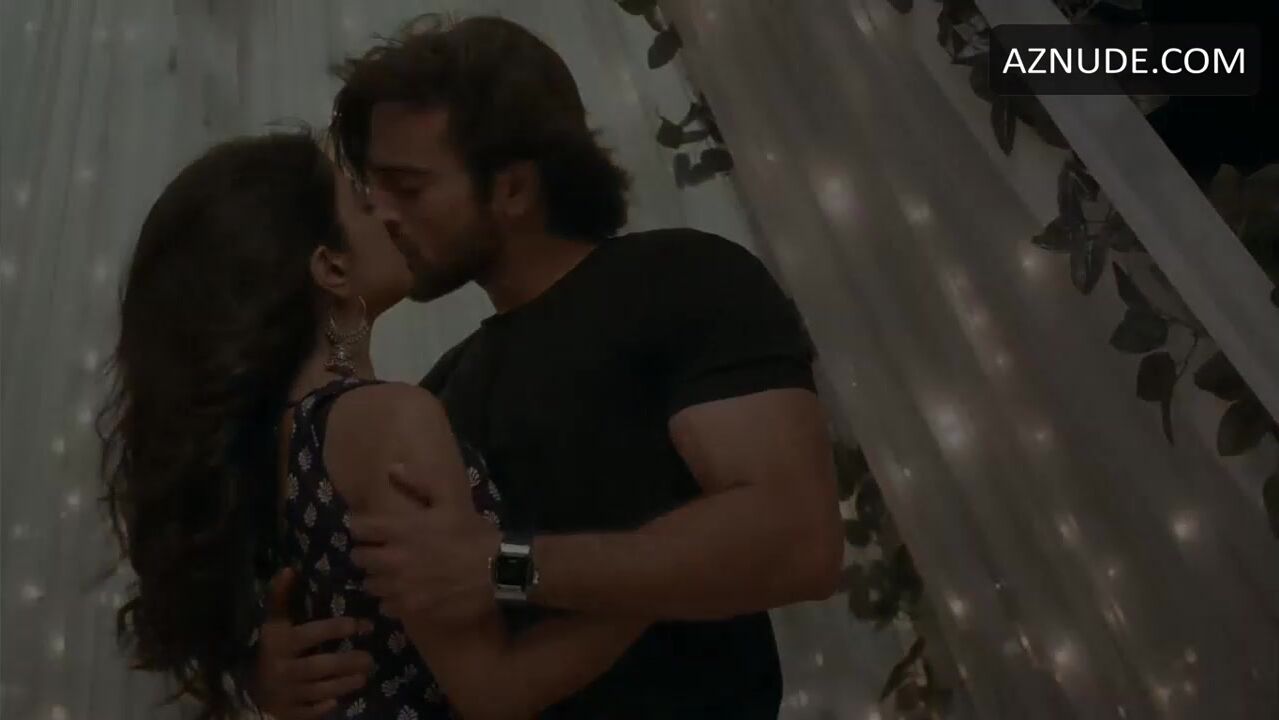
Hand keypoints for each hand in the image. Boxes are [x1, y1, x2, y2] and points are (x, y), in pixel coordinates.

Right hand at [252, 568, 373, 719]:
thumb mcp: (275, 624)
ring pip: (319, 689)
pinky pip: (312, 711)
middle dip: (346, 661)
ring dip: (345, 683)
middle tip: (370, 658)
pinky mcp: (290, 712)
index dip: (335, 629)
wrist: (253, 691)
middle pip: (318, 666)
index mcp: (279, 643)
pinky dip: (325, 706)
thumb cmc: (274, 650)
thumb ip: (281, 598)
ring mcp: (286, 693)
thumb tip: (289, 569)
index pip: (309, 635)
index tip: (360, 624)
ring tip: (365, 674)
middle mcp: (281, 669)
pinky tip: (340, 700)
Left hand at [350, 464, 500, 623]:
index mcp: (401, 529)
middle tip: (379, 551)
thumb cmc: (473, 534)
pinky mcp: (411, 608)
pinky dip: (391, 599)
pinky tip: (404, 593)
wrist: (498, 572)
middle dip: (365, 552)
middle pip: (358, 558)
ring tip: (390, 574)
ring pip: (370, 583)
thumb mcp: (451, 499)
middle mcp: (393, 558)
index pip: (358, 527)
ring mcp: (400, 586)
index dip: (360, 526)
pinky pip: (386, 605)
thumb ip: (419, 482)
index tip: (368, 528)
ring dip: (377, 577)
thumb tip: (391, 469)